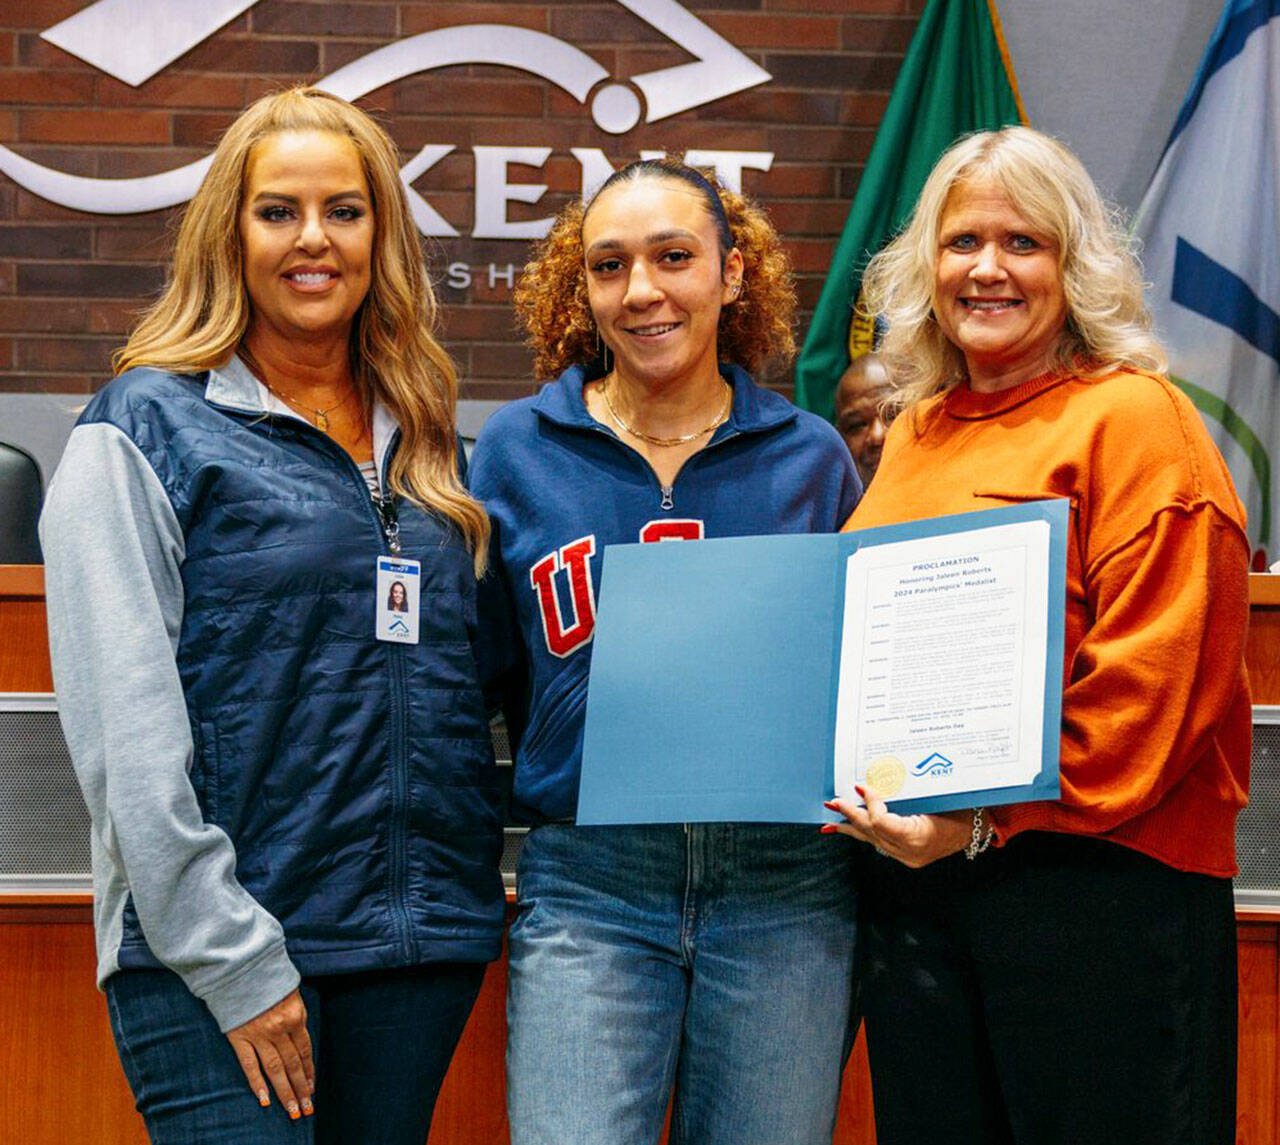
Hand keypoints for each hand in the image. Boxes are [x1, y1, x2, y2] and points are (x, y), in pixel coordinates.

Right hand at [226, 989, 314, 1118]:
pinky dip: (257, 1083)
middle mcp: (279, 1029)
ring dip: (284, 1092)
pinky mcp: (239, 1037)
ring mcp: (258, 1034)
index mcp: (295, 1016)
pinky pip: (249, 1065)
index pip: (305, 1051)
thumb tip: (301, 1040)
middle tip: (306, 1109)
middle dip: (300, 1088)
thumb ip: (297, 1016)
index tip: (312, 1089)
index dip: (309, 1072)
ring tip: (291, 1110)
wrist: (240, 967)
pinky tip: (264, 1099)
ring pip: (274, 1069)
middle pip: (292, 1065)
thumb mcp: (292, 992)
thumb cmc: (269, 977)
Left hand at [822, 786, 972, 868]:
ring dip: (849, 826)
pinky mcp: (903, 856)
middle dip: (851, 815)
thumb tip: (878, 777)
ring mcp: (906, 857)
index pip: (883, 822)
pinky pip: (876, 843)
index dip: (870, 803)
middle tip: (834, 801)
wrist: (975, 830)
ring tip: (827, 822)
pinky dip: (859, 833)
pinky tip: (839, 830)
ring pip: (870, 840)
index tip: (861, 786)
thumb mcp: (938, 796)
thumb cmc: (960, 808)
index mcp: (920, 837)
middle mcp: (910, 852)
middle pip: (872, 832)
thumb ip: (908, 792)